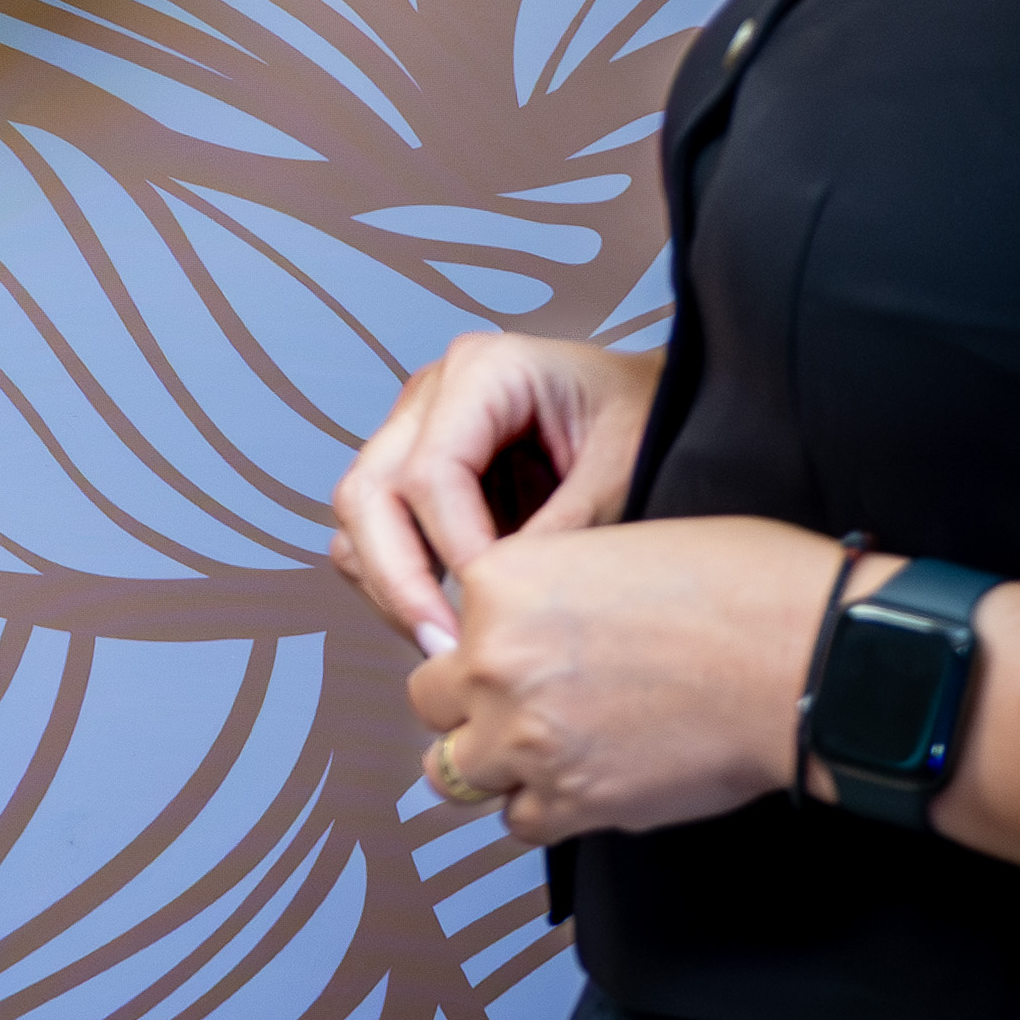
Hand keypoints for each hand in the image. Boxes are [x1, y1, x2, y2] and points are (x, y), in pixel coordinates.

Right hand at [331, 332, 655, 653]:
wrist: (662, 403)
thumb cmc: (651, 419)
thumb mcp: (625, 467)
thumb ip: (566, 527)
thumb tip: (504, 600)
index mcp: (485, 370)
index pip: (431, 471)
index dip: (455, 546)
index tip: (494, 604)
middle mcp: (431, 394)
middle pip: (369, 493)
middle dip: (400, 579)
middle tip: (447, 648)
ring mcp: (411, 430)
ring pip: (357, 517)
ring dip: (388, 585)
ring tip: (445, 642)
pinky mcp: (410, 470)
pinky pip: (372, 532)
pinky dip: (393, 579)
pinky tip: (443, 616)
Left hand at [408, 516, 824, 844]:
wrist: (808, 659)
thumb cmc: (741, 589)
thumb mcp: (612, 547)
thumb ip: (541, 590)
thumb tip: (517, 627)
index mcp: (499, 584)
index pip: (445, 627)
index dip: (482, 645)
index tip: (519, 656)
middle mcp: (492, 662)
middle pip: (431, 703)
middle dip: (470, 706)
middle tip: (523, 706)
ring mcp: (523, 739)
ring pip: (456, 771)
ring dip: (493, 764)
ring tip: (544, 752)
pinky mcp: (569, 801)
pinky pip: (518, 822)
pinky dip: (543, 809)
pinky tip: (583, 783)